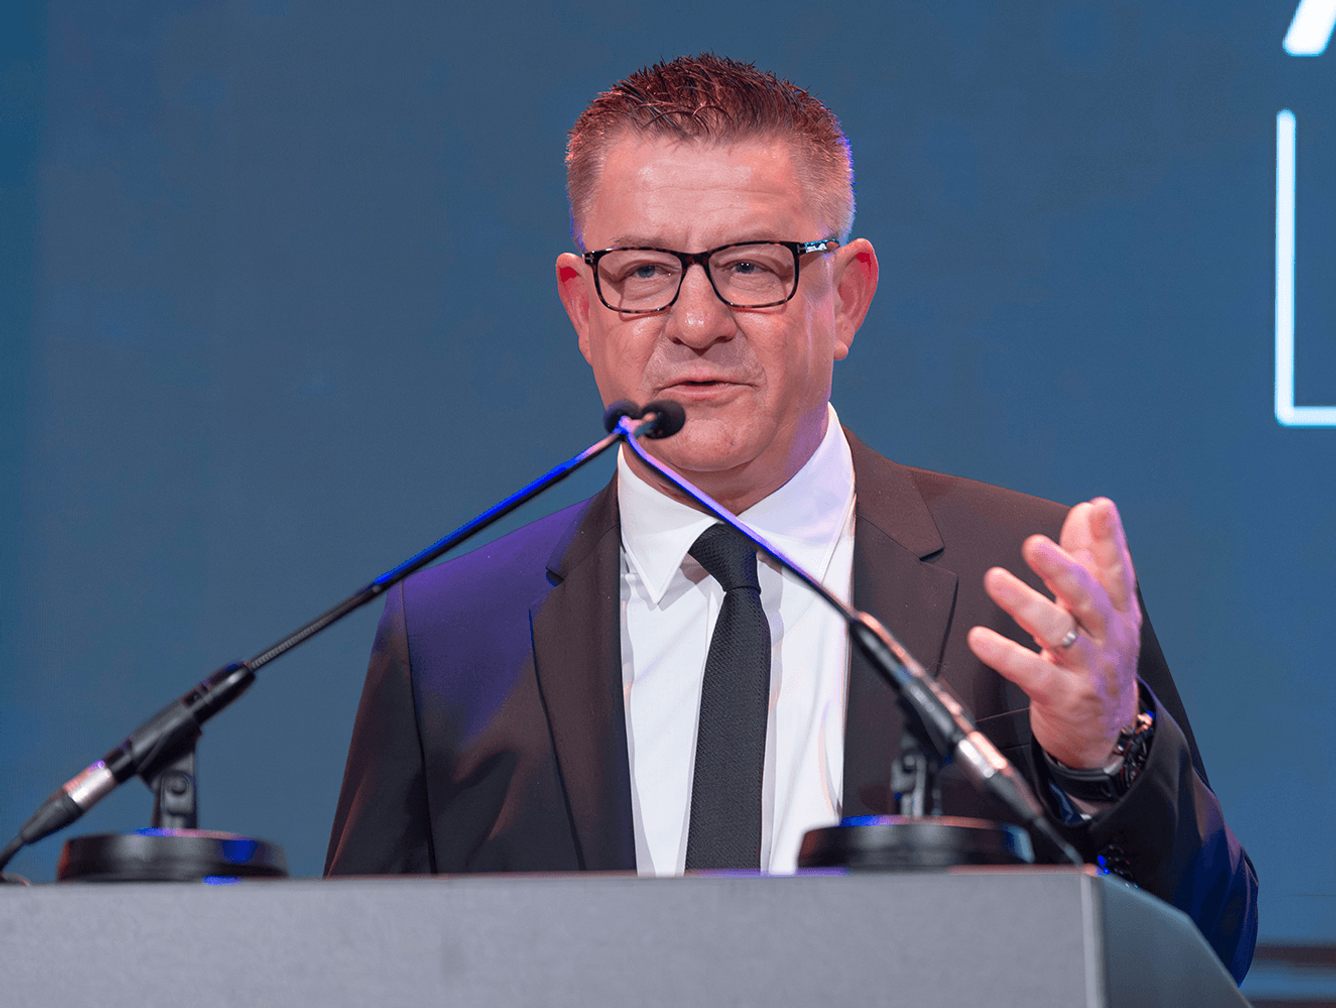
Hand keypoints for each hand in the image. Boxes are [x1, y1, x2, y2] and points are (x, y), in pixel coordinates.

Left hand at [966, 498, 1140, 768]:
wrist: (1105, 735)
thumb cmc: (1098, 663)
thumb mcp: (1100, 611)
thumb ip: (1089, 559)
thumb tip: (1083, 512)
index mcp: (1118, 613)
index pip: (1117, 570)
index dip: (1110, 538)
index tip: (1099, 508)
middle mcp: (1107, 638)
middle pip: (1089, 598)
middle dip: (1062, 569)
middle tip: (1034, 544)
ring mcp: (1088, 669)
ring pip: (1059, 633)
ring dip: (1025, 604)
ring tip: (995, 580)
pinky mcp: (1064, 697)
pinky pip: (1032, 673)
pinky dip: (1004, 655)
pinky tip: (980, 639)